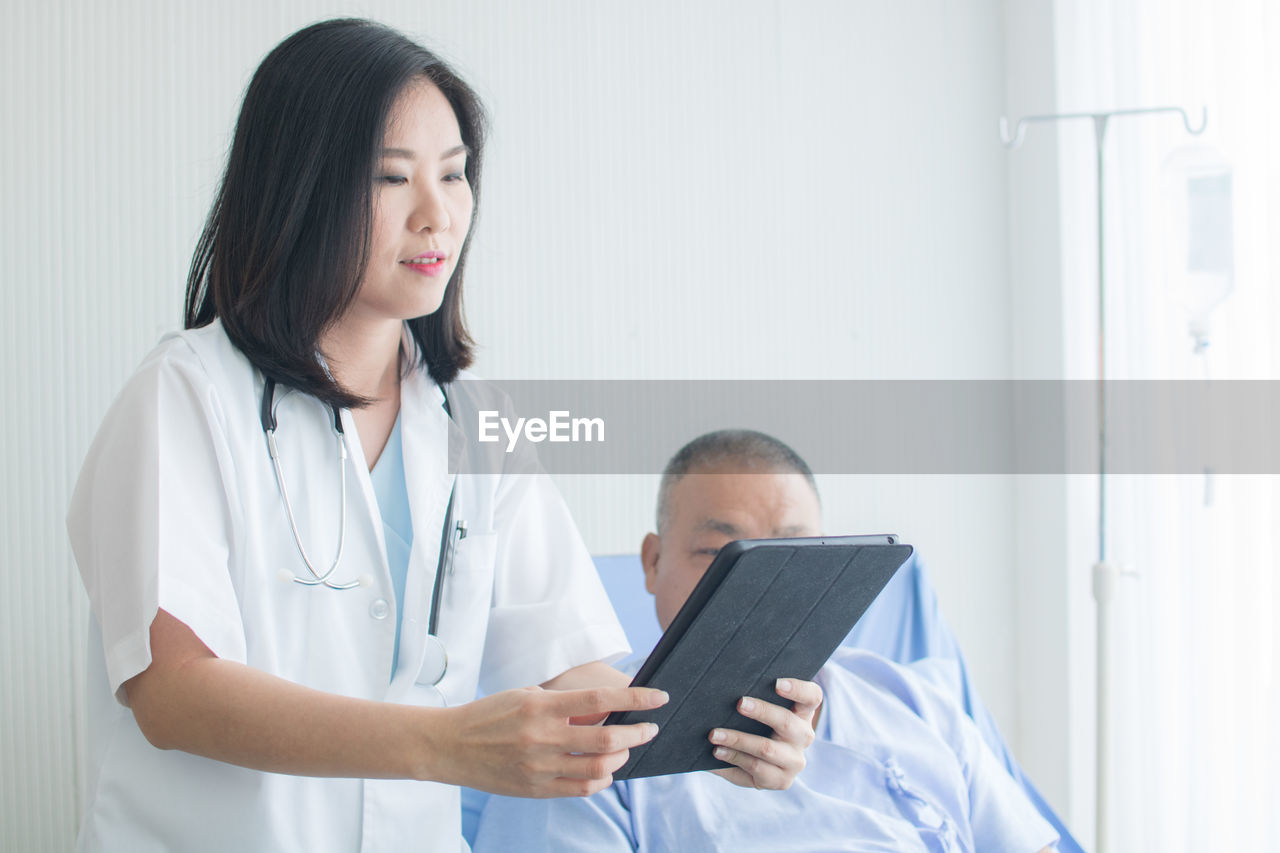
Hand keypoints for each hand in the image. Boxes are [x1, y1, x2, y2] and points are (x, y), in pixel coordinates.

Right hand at [428, 685, 666, 797]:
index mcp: (540, 707)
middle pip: (607, 738)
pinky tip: (604, 769)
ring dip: (621, 757)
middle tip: (650, 728)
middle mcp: (542, 737)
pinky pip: (581, 789)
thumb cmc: (491, 714)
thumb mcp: (527, 696)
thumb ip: (565, 704)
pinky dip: (601, 780)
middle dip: (637, 733)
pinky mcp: (535, 789)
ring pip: (598, 769)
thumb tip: (607, 708)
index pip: (600, 700)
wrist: (450, 746)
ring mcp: (539, 767)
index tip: (659, 697)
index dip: (635, 697)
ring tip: (624, 747)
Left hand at [708, 677, 821, 789]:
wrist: (757, 762)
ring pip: (766, 749)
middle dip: (761, 711)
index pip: (811, 697)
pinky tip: (718, 752)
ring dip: (738, 740)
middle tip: (739, 703)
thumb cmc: (756, 724)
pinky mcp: (781, 781)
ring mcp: (795, 761)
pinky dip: (733, 759)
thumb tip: (725, 685)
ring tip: (715, 734)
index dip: (798, 689)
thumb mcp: (761, 710)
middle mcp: (804, 736)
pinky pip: (756, 769)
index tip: (777, 683)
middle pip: (786, 722)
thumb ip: (755, 695)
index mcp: (803, 712)